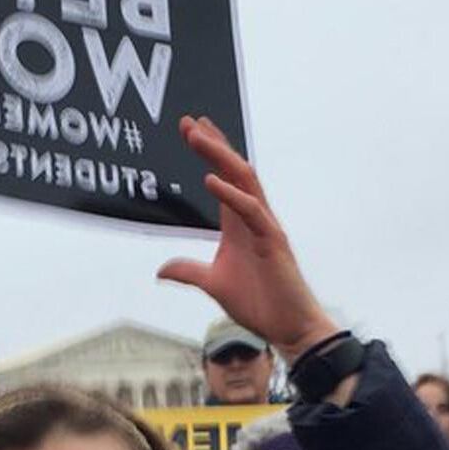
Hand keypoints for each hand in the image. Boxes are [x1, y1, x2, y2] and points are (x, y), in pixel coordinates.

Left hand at [158, 115, 337, 360]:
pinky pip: (251, 211)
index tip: (189, 130)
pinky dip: (231, 194)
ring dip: (220, 157)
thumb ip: (189, 272)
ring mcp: (265, 226)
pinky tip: (211, 180)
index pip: (223, 178)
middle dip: (212, 145)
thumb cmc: (259, 303)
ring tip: (198, 137)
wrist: (287, 326)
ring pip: (244, 181)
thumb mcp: (213, 285)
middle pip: (233, 170)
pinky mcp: (273, 241)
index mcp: (238, 224)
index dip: (208, 153)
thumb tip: (161, 269)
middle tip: (190, 122)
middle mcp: (253, 218)